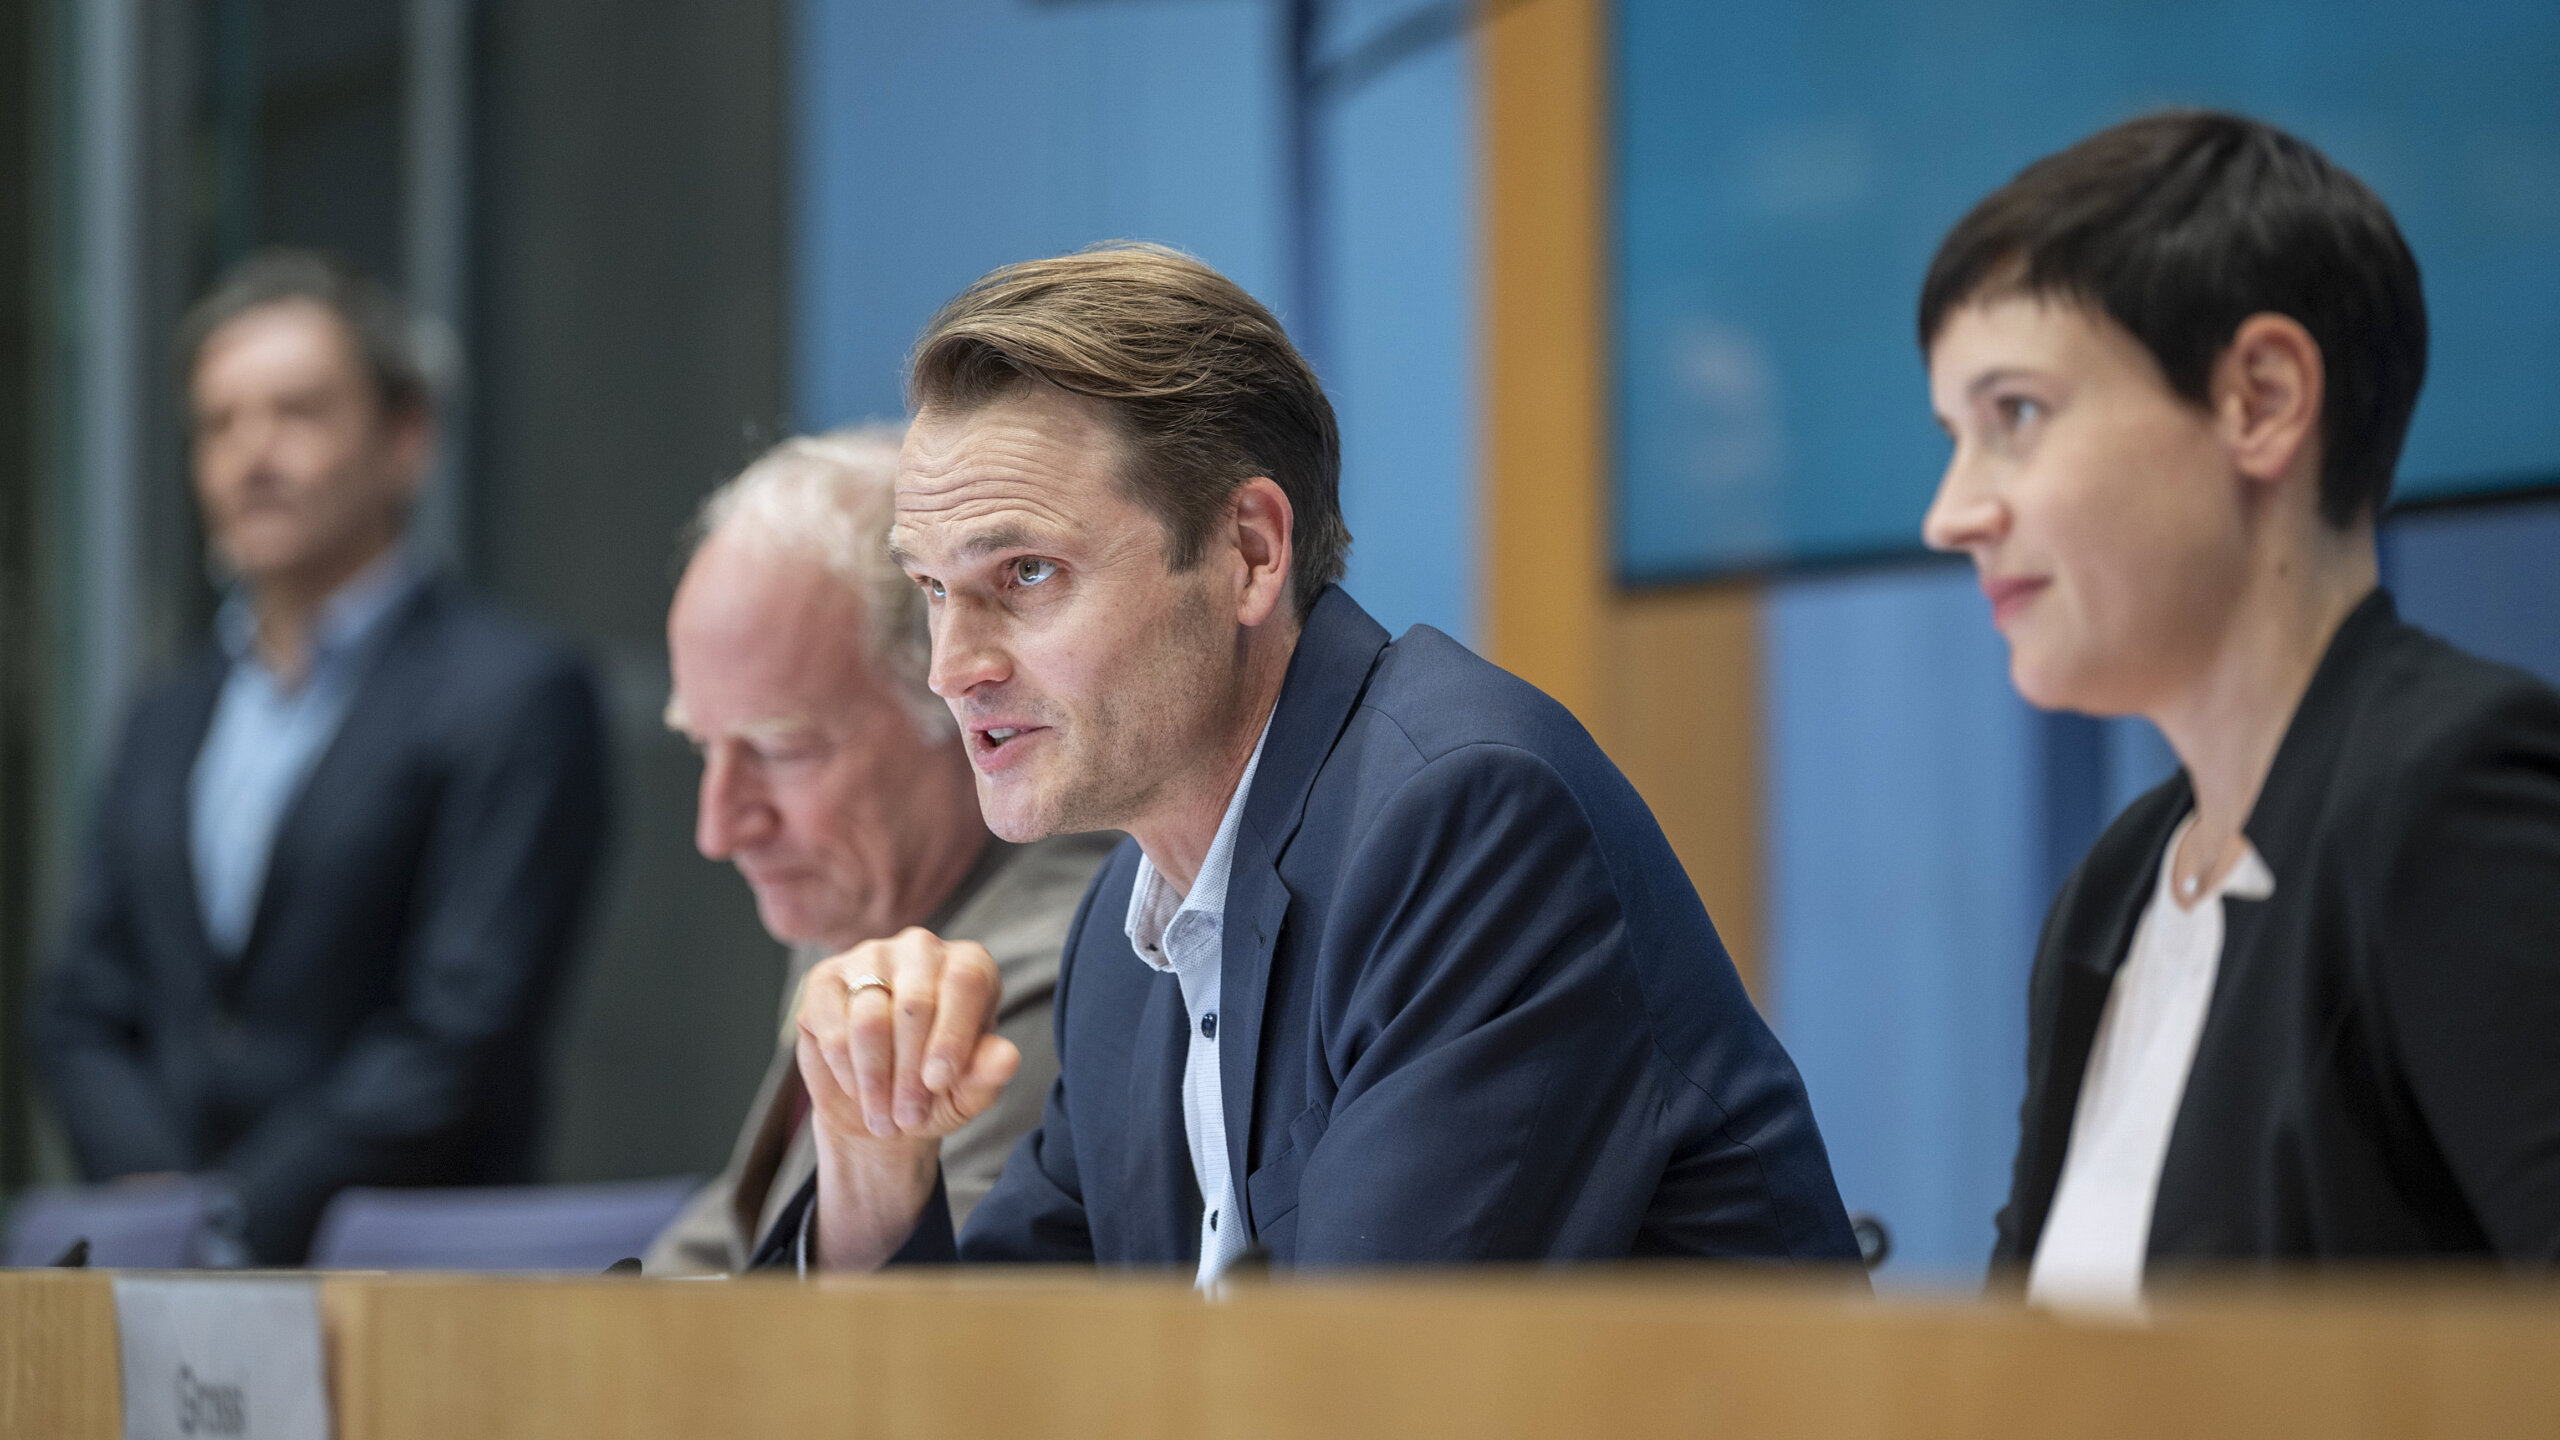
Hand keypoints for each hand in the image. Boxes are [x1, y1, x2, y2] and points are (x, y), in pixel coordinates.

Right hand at [794, 928, 1019, 1267]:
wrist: (878, 1106)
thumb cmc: (934, 1092)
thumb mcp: (968, 1092)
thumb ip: (987, 1073)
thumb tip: (1007, 1058)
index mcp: (969, 964)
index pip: (965, 982)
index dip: (952, 1036)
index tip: (939, 1083)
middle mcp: (921, 949)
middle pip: (916, 1004)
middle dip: (911, 1073)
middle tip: (910, 1118)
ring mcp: (869, 957)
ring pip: (870, 1020)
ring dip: (876, 1080)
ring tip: (885, 1119)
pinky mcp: (824, 979)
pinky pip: (832, 1026)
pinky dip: (845, 1070)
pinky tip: (856, 1090)